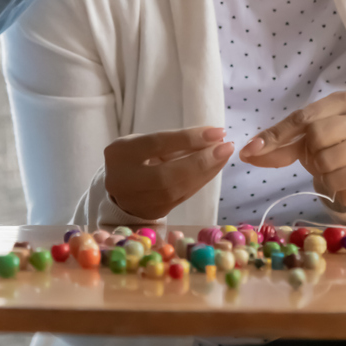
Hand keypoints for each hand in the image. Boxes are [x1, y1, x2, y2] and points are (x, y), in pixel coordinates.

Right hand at [104, 126, 233, 219]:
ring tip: (224, 156)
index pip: (158, 144)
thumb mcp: (145, 142)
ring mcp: (136, 201)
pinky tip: (213, 169)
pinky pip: (181, 198)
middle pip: (167, 175)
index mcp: (119, 153)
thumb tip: (212, 138)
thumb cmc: (135, 157)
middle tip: (226, 147)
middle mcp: (123, 180)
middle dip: (201, 161)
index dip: (189, 138)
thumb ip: (174, 142)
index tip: (217, 132)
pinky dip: (200, 182)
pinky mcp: (151, 213)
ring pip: (176, 190)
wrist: (118, 186)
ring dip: (206, 173)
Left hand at [238, 90, 345, 208]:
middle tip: (317, 154)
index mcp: (344, 99)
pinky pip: (336, 179)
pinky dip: (330, 182)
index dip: (275, 135)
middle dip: (309, 151)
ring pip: (326, 159)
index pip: (302, 117)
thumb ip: (279, 142)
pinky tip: (342, 176)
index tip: (249, 149)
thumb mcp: (307, 139)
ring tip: (331, 164)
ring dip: (320, 168)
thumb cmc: (334, 146)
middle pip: (316, 135)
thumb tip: (247, 152)